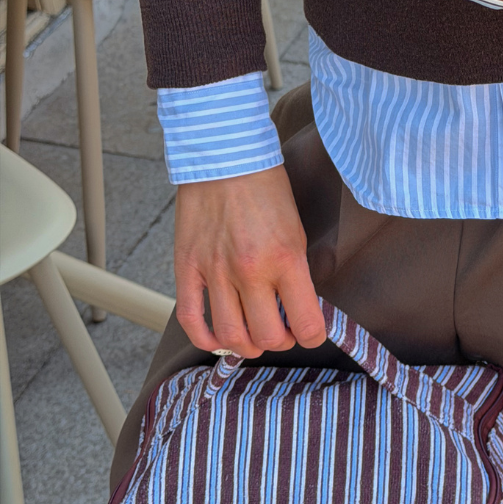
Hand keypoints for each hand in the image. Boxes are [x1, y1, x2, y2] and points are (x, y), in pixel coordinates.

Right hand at [173, 165, 326, 357]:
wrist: (226, 159)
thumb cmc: (267, 191)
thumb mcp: (297, 231)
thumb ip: (296, 273)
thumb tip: (294, 309)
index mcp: (285, 260)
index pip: (306, 323)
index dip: (313, 336)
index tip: (312, 333)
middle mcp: (250, 271)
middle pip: (267, 337)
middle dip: (280, 341)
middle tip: (282, 332)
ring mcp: (216, 272)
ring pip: (230, 336)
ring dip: (246, 345)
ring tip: (253, 336)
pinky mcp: (187, 268)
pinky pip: (191, 318)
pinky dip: (206, 338)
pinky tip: (218, 337)